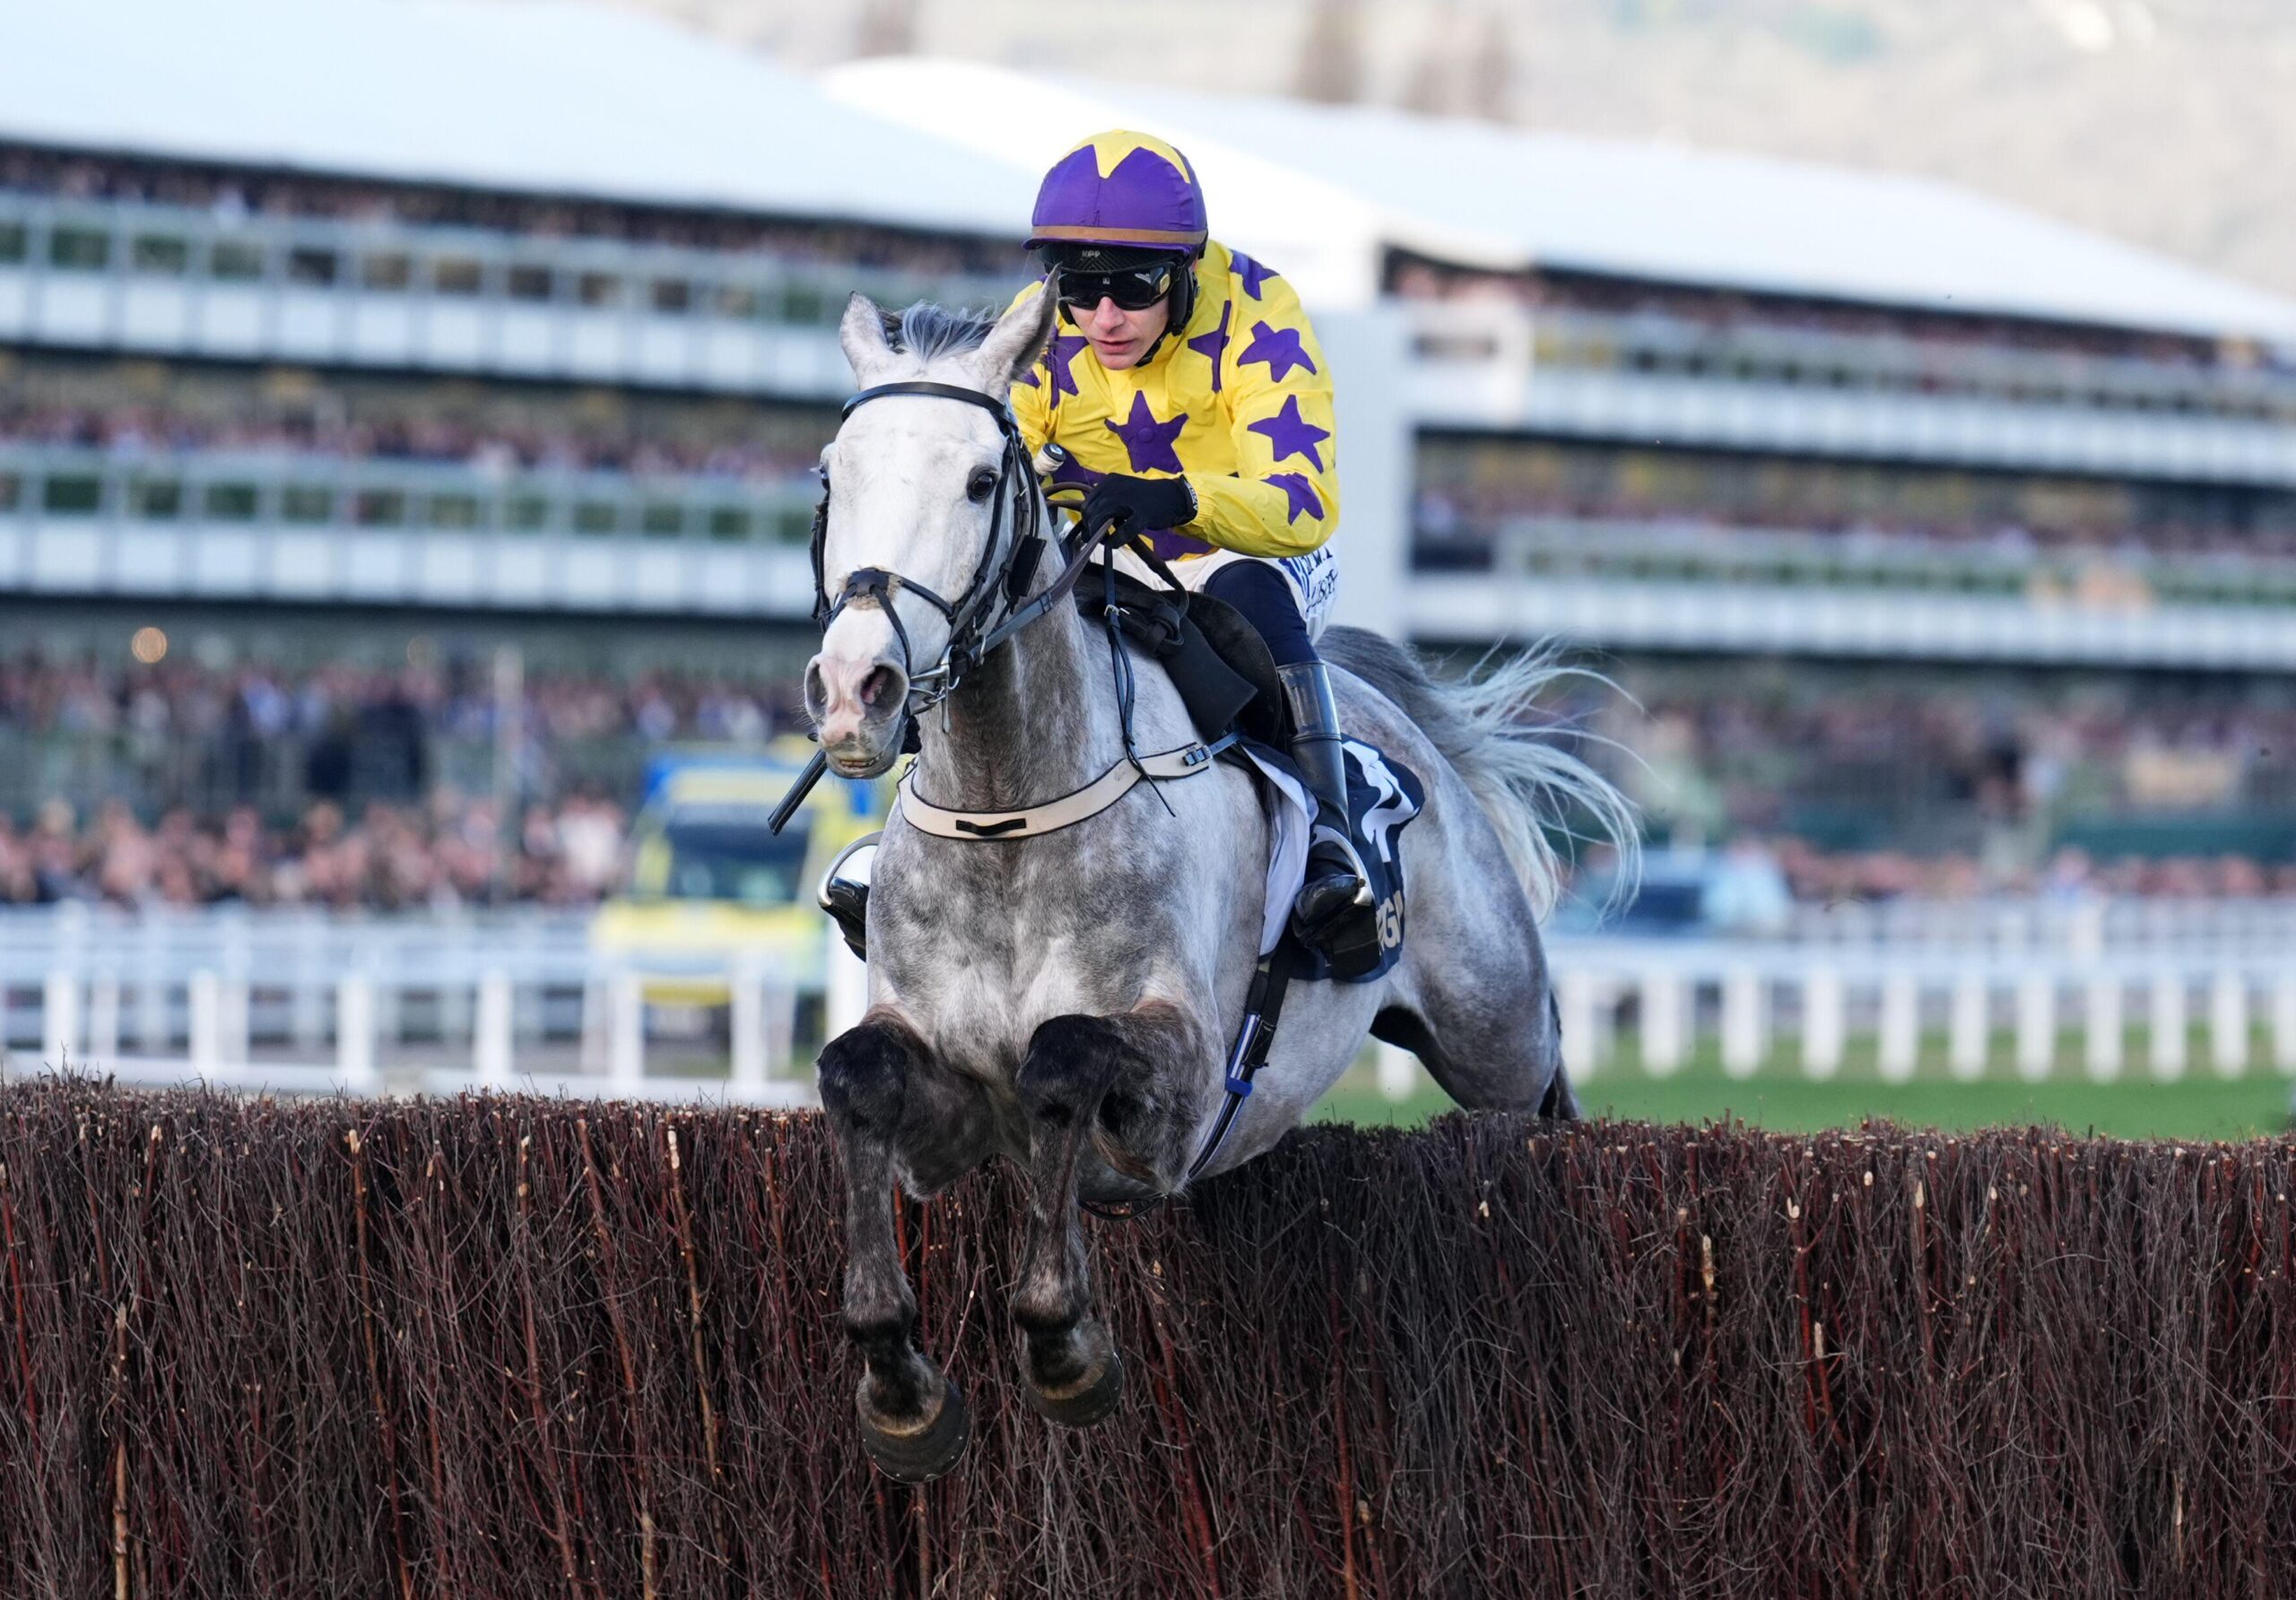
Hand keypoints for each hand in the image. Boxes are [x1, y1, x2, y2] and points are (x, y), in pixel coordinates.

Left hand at [1081, 474, 1195, 537]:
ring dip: (1099, 534)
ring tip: (1105, 541)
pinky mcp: (1143, 514)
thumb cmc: (1145, 498)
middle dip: (1091, 528)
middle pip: (1092, 511)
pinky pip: (1123, 530)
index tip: (1090, 530)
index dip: (1086, 519)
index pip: (1088, 502)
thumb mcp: (1122, 492)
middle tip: (1096, 539)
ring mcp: (1130, 500)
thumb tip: (1088, 522)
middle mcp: (1116, 487)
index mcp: (1110, 481)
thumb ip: (1105, 501)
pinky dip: (1115, 540)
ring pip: (1103, 518)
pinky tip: (1114, 545)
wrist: (1172, 497)